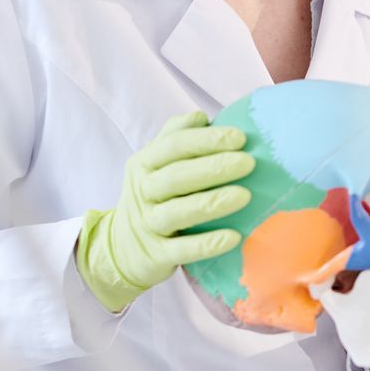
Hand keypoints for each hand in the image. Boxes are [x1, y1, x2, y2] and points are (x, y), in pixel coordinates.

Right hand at [75, 111, 254, 312]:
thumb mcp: (155, 164)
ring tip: (245, 196)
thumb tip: (202, 115)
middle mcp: (143, 191)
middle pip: (176, 177)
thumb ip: (175, 136)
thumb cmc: (154, 197)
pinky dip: (207, 244)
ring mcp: (148, 224)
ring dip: (212, 203)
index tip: (240, 137)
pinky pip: (182, 250)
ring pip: (178, 212)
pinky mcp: (156, 255)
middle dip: (213, 168)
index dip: (205, 140)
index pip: (173, 146)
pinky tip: (233, 238)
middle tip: (249, 163)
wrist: (120, 248)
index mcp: (144, 163)